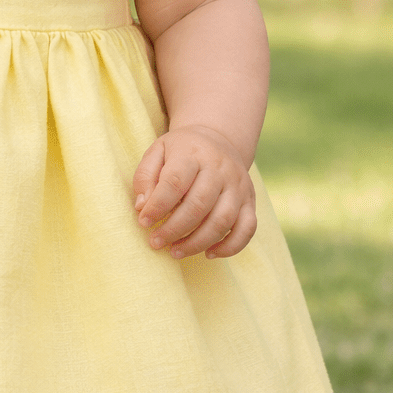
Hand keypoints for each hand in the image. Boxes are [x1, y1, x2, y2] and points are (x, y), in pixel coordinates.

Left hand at [132, 125, 256, 259]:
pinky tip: (208, 253)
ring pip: (223, 220)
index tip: (143, 222)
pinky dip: (230, 246)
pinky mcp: (250, 201)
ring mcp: (238, 186)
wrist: (218, 139)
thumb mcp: (157, 152)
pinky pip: (247, 229)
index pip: (175, 182)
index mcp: (193, 153)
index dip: (158, 206)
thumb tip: (142, 206)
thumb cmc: (180, 151)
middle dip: (174, 229)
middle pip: (199, 205)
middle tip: (156, 242)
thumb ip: (145, 177)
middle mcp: (220, 169)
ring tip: (175, 252)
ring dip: (197, 242)